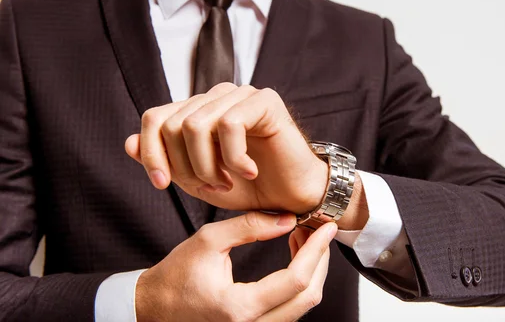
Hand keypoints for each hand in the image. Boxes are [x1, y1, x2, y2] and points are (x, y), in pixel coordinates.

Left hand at [125, 83, 327, 214]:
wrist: (291, 196)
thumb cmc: (248, 188)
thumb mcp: (196, 181)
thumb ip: (165, 162)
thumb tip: (128, 142)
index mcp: (197, 111)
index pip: (154, 118)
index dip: (151, 152)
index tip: (162, 184)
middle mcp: (216, 97)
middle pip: (172, 123)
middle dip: (186, 166)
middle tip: (213, 187)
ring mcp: (240, 95)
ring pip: (196, 124)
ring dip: (208, 165)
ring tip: (228, 181)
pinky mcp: (264, 100)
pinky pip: (229, 125)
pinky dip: (234, 158)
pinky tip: (249, 171)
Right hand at [135, 211, 336, 321]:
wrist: (154, 307)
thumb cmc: (175, 276)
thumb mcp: (208, 241)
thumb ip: (249, 227)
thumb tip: (287, 219)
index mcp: (239, 307)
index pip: (295, 280)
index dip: (316, 251)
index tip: (326, 227)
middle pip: (307, 298)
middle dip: (319, 260)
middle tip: (318, 230)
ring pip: (301, 306)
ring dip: (310, 270)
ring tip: (302, 237)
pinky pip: (289, 309)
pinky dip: (298, 282)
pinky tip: (293, 256)